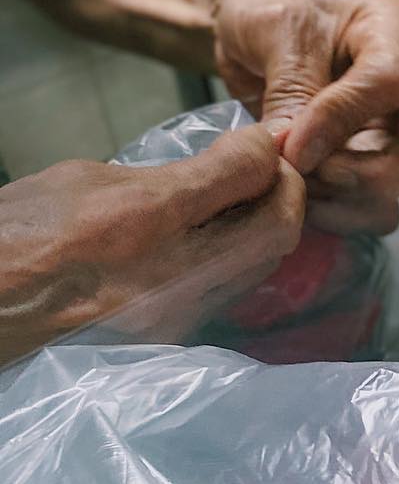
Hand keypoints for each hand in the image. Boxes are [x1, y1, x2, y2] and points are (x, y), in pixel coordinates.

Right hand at [0, 127, 304, 364]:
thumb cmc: (13, 236)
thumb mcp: (83, 180)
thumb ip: (166, 172)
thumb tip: (232, 159)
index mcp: (140, 217)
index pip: (245, 175)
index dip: (267, 149)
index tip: (265, 140)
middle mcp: (169, 274)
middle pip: (277, 229)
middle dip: (286, 192)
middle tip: (269, 170)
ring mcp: (176, 318)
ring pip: (260, 266)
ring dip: (267, 226)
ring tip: (246, 199)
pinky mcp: (172, 343)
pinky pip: (229, 292)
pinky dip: (239, 258)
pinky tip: (217, 238)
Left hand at [210, 0, 398, 234]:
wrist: (248, 20)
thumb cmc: (267, 5)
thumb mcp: (273, 31)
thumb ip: (291, 92)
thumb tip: (297, 159)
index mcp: (396, 30)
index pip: (392, 84)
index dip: (342, 121)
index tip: (291, 147)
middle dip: (371, 176)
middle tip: (304, 174)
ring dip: (346, 201)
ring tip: (290, 186)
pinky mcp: (373, 163)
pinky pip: (373, 206)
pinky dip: (334, 212)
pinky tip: (295, 197)